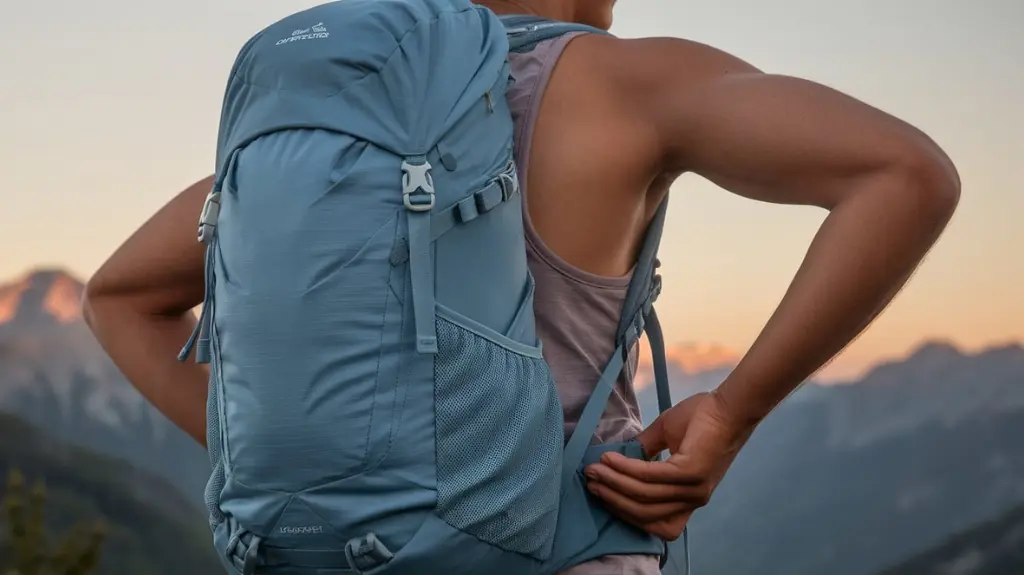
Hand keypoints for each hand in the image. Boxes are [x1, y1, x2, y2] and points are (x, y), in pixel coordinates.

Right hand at [583, 390, 755, 539]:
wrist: (729, 406)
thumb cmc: (702, 419)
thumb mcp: (666, 441)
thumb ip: (645, 454)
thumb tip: (617, 461)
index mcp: (688, 498)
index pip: (653, 522)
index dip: (623, 511)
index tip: (601, 493)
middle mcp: (692, 500)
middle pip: (643, 513)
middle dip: (612, 499)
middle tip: (590, 482)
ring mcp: (693, 489)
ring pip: (643, 497)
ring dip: (614, 484)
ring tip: (595, 470)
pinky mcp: (690, 473)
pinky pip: (650, 476)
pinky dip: (626, 469)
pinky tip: (611, 459)